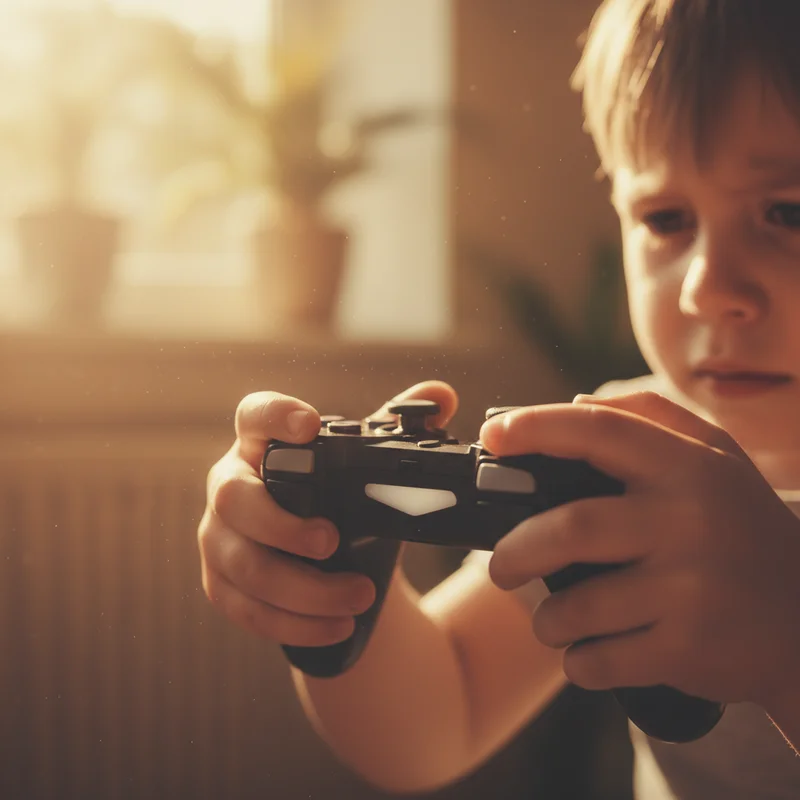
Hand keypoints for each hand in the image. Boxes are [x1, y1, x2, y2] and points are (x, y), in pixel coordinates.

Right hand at [197, 380, 457, 647]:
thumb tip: (442, 396)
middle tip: (333, 541)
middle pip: (233, 498)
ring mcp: (218, 538)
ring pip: (246, 566)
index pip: (253, 415)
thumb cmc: (338, 498)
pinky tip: (337, 625)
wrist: (324, 558)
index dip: (274, 416)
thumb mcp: (364, 465)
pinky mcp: (221, 585)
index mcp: (261, 445)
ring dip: (305, 590)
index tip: (310, 426)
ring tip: (360, 595)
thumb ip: (398, 428)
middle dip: (283, 525)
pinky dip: (297, 623)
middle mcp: (229, 485)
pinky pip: (248, 610)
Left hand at [480, 391, 799, 710]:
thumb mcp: (716, 458)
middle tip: (499, 566)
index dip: (534, 427)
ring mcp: (690, 589)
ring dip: (546, 619)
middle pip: (569, 528)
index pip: (597, 431)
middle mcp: (688, 522)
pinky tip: (584, 654)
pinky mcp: (689, 649)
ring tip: (549, 619)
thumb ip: (649, 417)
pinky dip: (577, 662)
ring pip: (576, 606)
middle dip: (515, 552)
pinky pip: (601, 659)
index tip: (492, 437)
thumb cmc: (743, 528)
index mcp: (686, 468)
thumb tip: (574, 402)